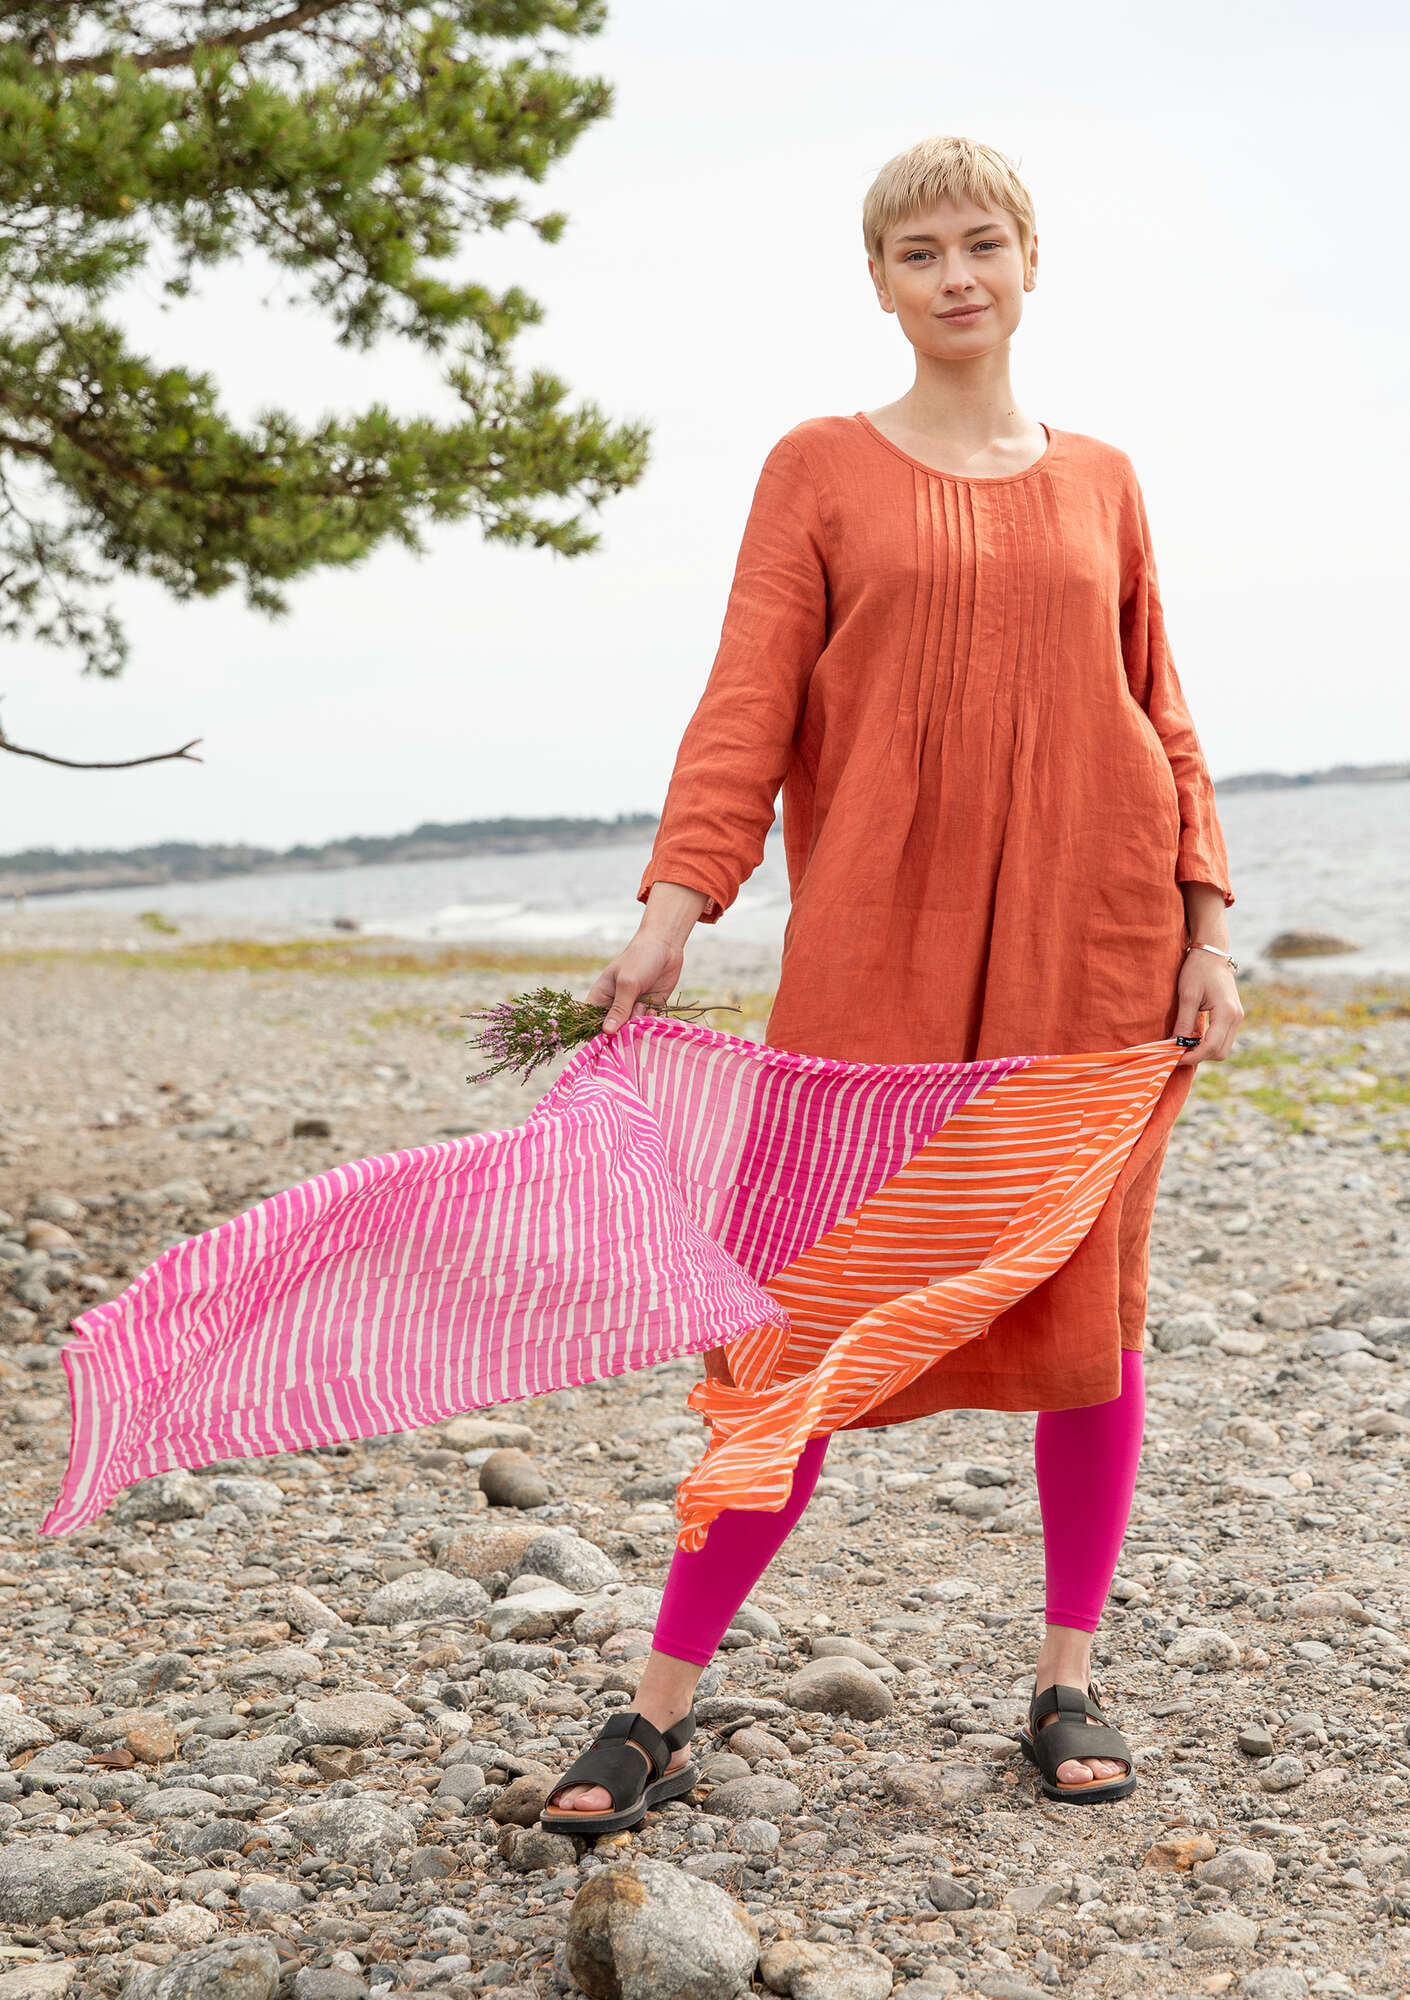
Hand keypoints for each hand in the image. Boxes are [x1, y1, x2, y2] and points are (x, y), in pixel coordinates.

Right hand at [586, 929, 685, 1034]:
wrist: (665, 946)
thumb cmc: (639, 959)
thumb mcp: (627, 983)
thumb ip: (619, 1008)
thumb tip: (606, 1032)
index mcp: (600, 998)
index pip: (589, 1022)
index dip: (594, 1034)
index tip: (607, 1037)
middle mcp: (614, 1006)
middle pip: (612, 1032)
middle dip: (621, 1031)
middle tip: (631, 1017)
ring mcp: (632, 1008)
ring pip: (630, 1031)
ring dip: (637, 1024)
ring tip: (643, 1006)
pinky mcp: (648, 1009)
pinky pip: (646, 1026)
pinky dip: (650, 1022)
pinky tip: (653, 1009)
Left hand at [1173, 949, 1242, 1065]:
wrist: (1212, 953)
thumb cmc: (1198, 970)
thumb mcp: (1187, 995)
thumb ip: (1184, 1022)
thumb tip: (1177, 1045)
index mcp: (1227, 1012)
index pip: (1211, 1046)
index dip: (1193, 1056)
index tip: (1175, 1057)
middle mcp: (1236, 1017)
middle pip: (1220, 1052)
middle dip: (1199, 1056)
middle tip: (1177, 1053)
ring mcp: (1237, 1017)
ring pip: (1223, 1048)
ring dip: (1204, 1051)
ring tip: (1183, 1045)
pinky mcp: (1233, 1016)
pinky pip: (1223, 1039)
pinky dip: (1208, 1044)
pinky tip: (1193, 1038)